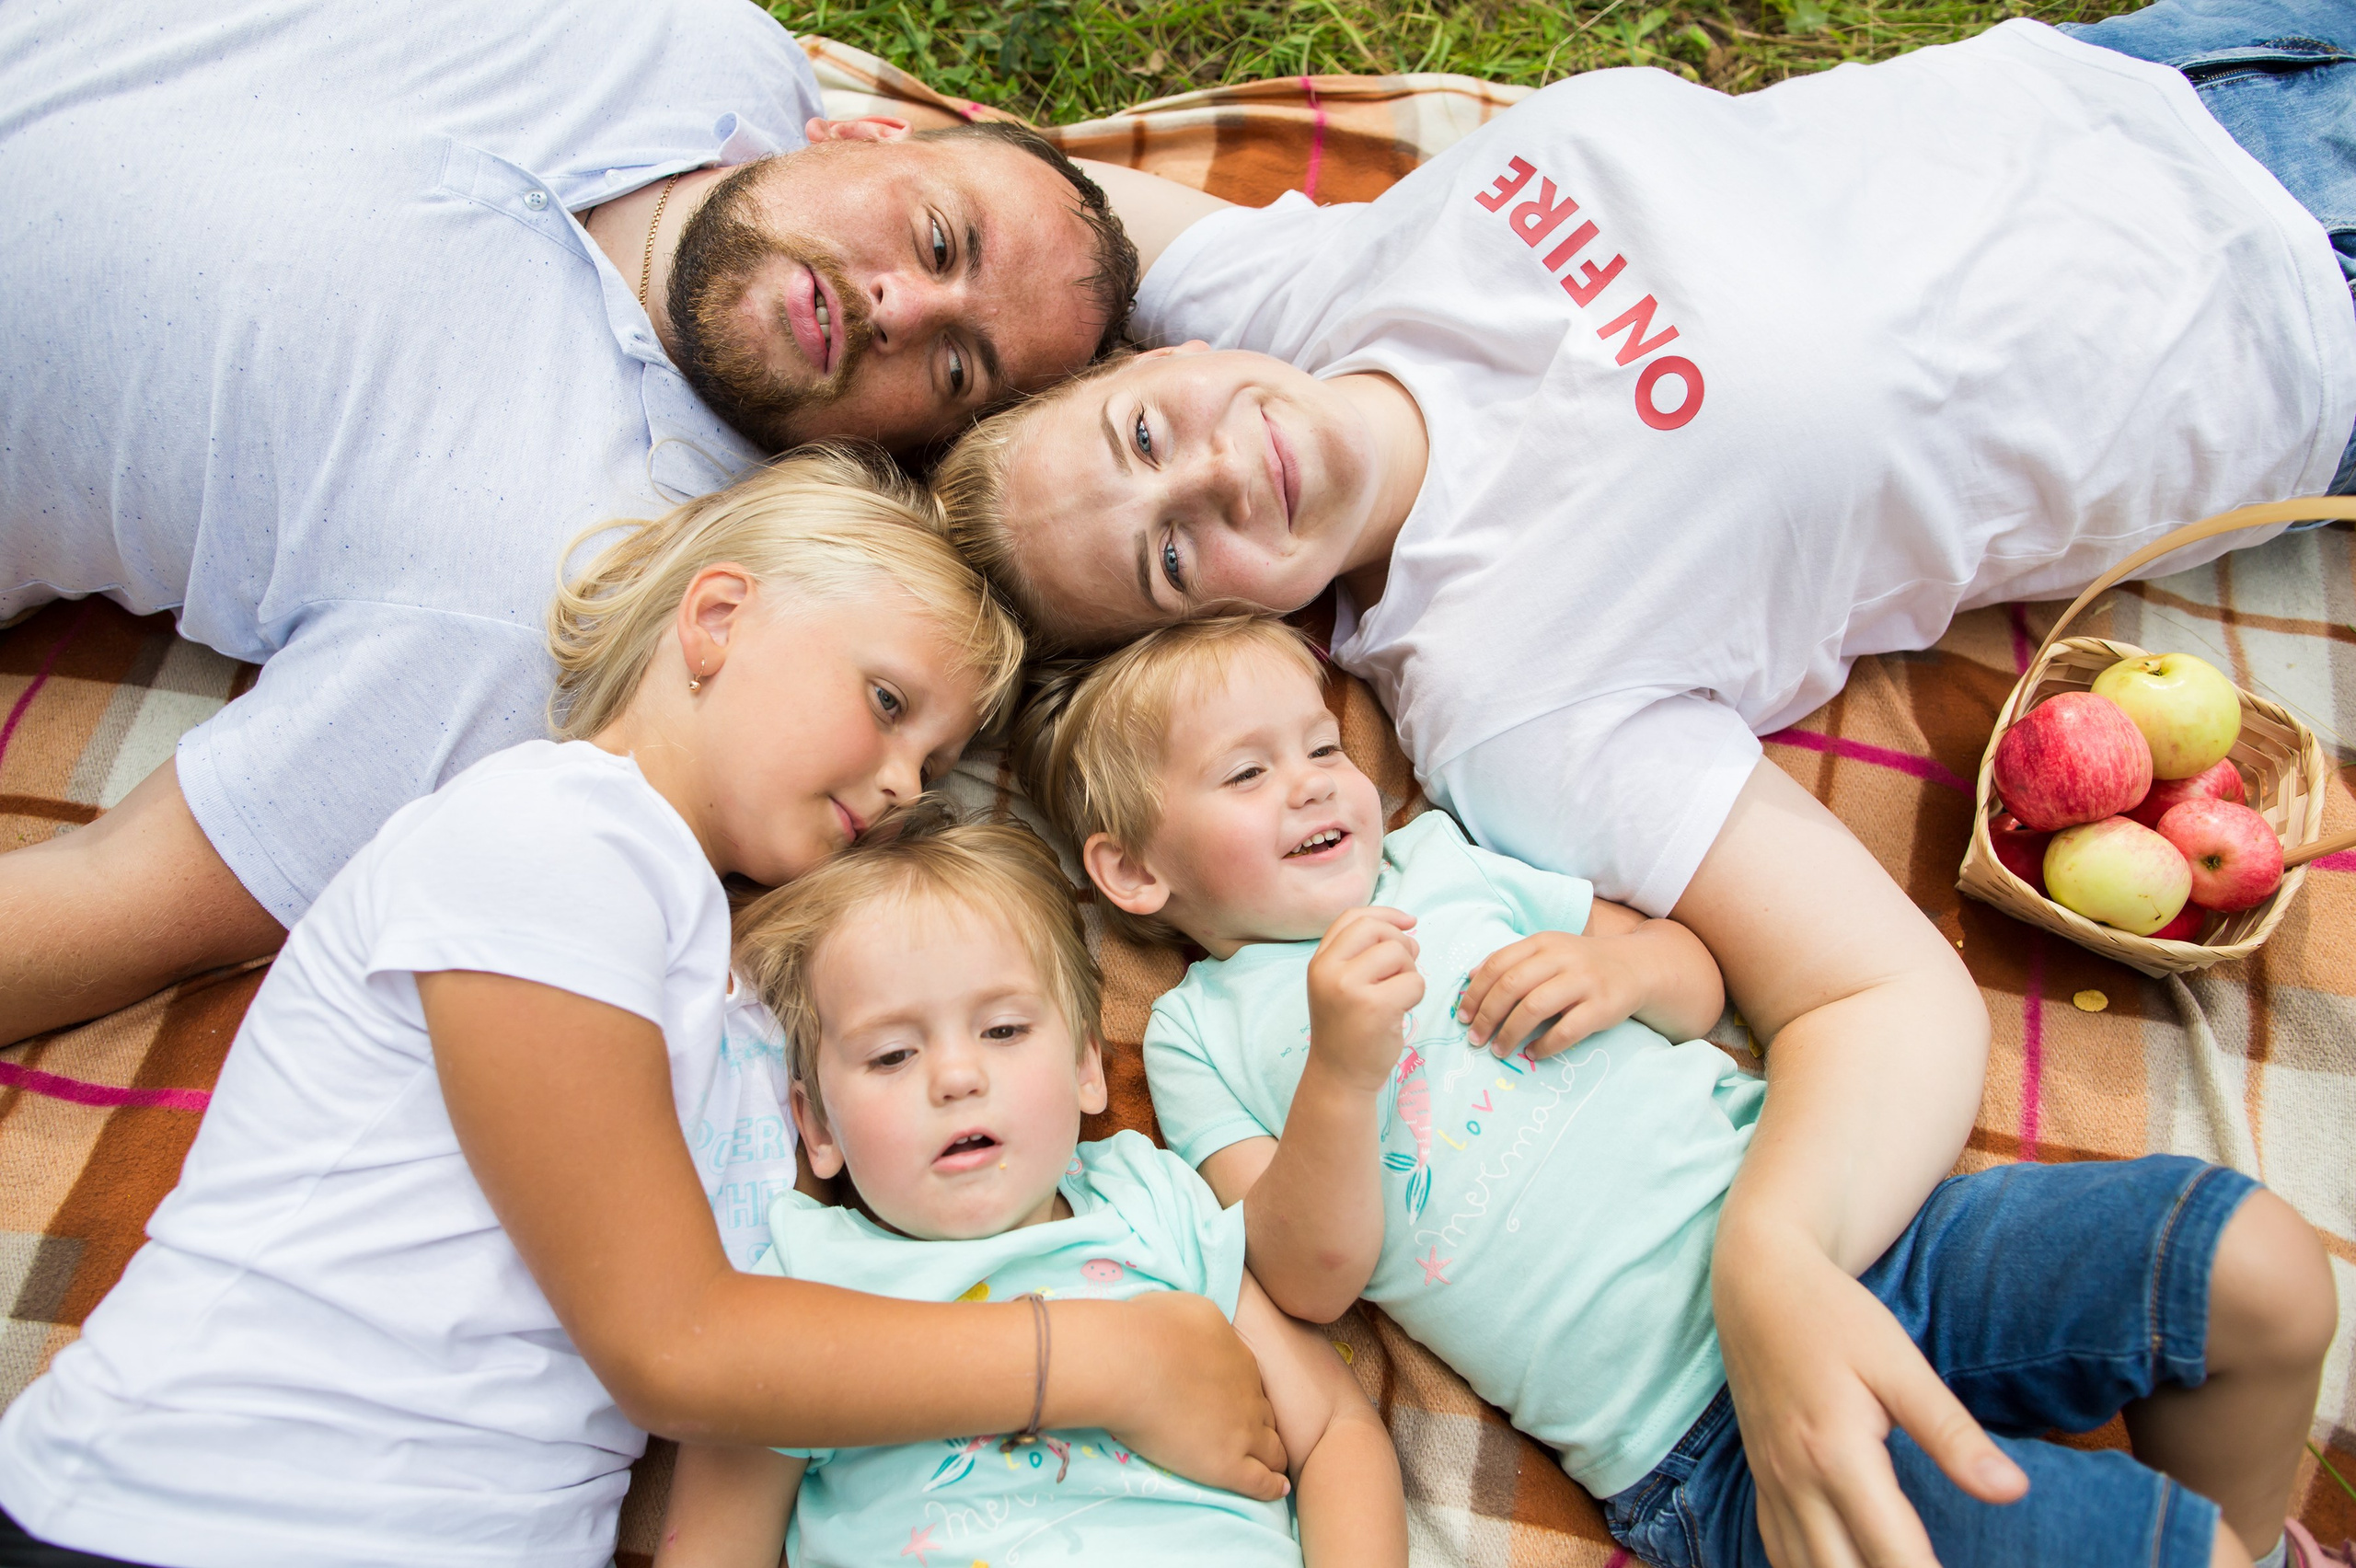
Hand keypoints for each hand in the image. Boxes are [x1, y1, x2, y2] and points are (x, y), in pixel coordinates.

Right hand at [1086, 1291, 1290, 1500]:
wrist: (1130, 1364)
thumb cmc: (1146, 1329)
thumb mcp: (1187, 1306)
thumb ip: (1203, 1321)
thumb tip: (1198, 1329)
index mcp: (1238, 1356)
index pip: (1251, 1382)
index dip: (1243, 1395)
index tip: (1232, 1403)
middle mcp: (1248, 1393)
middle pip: (1265, 1414)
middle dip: (1261, 1424)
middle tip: (1249, 1437)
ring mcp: (1242, 1430)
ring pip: (1272, 1449)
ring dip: (1273, 1456)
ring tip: (1271, 1466)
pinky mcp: (1228, 1464)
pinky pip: (1262, 1482)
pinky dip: (1272, 1486)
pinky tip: (1277, 1489)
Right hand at [1306, 906, 1424, 1091]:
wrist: (1339, 1077)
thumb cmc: (1347, 1030)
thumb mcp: (1339, 984)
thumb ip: (1360, 954)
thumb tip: (1407, 926)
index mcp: (1319, 962)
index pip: (1354, 917)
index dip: (1386, 914)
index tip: (1410, 922)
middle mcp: (1328, 970)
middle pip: (1378, 929)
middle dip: (1402, 944)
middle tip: (1404, 969)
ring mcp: (1349, 987)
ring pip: (1399, 953)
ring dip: (1410, 972)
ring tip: (1397, 995)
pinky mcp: (1375, 1007)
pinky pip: (1414, 982)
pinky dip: (1416, 995)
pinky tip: (1401, 1011)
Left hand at [1456, 931, 1640, 1058]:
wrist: (1634, 967)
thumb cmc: (1580, 963)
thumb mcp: (1547, 950)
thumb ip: (1511, 960)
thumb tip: (1469, 979)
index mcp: (1542, 942)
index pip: (1498, 964)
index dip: (1476, 993)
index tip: (1462, 1017)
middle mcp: (1562, 957)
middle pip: (1511, 986)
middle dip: (1487, 1015)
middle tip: (1475, 1039)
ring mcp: (1584, 982)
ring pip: (1534, 1008)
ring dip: (1509, 1033)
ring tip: (1498, 1050)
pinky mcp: (1602, 1007)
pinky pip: (1566, 1031)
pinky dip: (1544, 1046)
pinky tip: (1532, 1053)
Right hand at [1714, 1227, 2026, 1567]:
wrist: (1756, 1282)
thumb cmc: (1834, 1316)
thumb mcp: (1899, 1364)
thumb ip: (1951, 1433)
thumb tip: (2012, 1490)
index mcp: (1836, 1455)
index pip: (1895, 1555)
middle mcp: (1795, 1481)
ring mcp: (1771, 1484)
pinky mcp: (1761, 1479)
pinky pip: (1778, 1554)